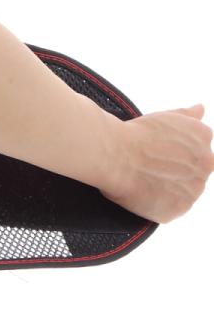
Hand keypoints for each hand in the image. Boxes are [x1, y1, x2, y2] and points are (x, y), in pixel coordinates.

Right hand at [100, 103, 213, 223]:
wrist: (115, 154)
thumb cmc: (135, 133)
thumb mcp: (165, 117)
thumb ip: (188, 116)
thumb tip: (201, 109)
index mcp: (203, 138)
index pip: (196, 151)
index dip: (174, 154)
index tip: (157, 154)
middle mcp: (207, 164)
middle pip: (192, 174)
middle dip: (173, 173)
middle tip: (148, 167)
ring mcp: (194, 189)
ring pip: (182, 193)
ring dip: (165, 190)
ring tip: (142, 180)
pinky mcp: (177, 209)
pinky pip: (168, 210)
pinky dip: (154, 205)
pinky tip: (140, 193)